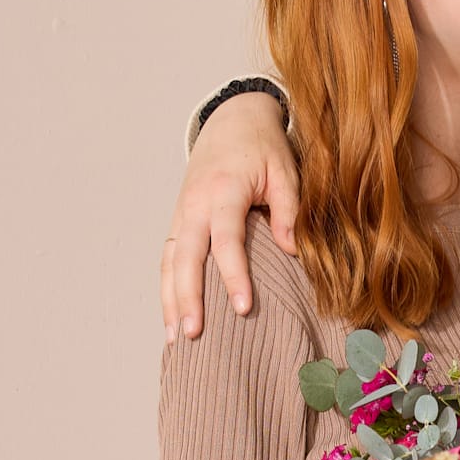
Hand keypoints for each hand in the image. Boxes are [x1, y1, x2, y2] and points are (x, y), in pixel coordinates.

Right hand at [162, 94, 301, 338]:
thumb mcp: (285, 170)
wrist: (232, 120)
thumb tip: (293, 252)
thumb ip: (288, 210)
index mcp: (223, 190)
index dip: (233, 275)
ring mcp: (181, 214)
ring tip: (174, 339)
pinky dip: (167, 288)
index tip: (244, 308)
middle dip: (187, 298)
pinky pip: (167, 258)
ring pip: (168, 262)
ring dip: (169, 300)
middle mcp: (194, 205)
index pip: (225, 240)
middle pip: (184, 257)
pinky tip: (171, 317)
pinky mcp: (178, 221)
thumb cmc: (263, 147)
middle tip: (194, 334)